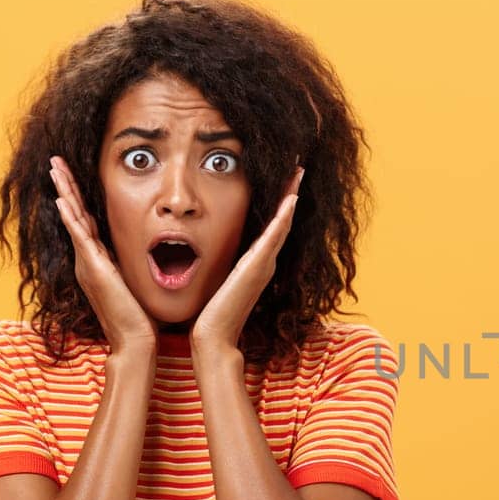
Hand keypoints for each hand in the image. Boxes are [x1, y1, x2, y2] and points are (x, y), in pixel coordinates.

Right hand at [49, 155, 157, 352]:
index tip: (71, 174)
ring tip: (54, 168)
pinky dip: (71, 217)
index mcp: (97, 260)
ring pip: (73, 219)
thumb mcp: (134, 280)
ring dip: (64, 191)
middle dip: (65, 185)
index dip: (77, 196)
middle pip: (73, 213)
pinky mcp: (94, 270)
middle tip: (55, 160)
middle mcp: (88, 259)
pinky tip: (62, 200)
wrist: (135, 339)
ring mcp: (88, 263)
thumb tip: (147, 250)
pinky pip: (79, 238)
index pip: (84, 220)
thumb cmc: (139, 314)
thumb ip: (131, 264)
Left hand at [190, 166, 304, 352]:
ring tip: (299, 170)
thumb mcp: (213, 279)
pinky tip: (291, 197)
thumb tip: (199, 251)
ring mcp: (264, 262)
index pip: (272, 224)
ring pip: (283, 221)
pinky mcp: (259, 266)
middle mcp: (264, 260)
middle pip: (284, 218)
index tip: (283, 176)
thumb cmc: (208, 312)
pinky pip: (275, 235)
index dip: (279, 199)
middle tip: (298, 164)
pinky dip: (284, 216)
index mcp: (254, 262)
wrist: (212, 336)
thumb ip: (214, 265)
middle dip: (291, 190)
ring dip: (292, 194)